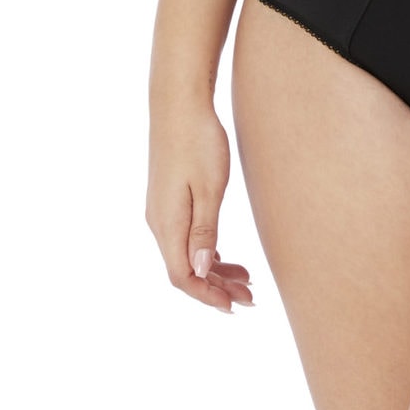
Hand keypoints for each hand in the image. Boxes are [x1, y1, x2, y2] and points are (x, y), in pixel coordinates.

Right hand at [146, 90, 254, 312]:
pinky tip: (225, 257)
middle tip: (250, 297)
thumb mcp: (209, 187)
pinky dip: (206, 251)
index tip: (235, 306)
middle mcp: (159, 223)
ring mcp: (162, 211)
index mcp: (167, 224)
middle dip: (216, 288)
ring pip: (186, 255)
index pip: (182, 276)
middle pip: (185, 270)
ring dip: (213, 271)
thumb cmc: (198, 141)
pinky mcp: (168, 200)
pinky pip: (185, 238)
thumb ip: (204, 230)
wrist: (179, 103)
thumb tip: (199, 272)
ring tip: (246, 280)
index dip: (207, 295)